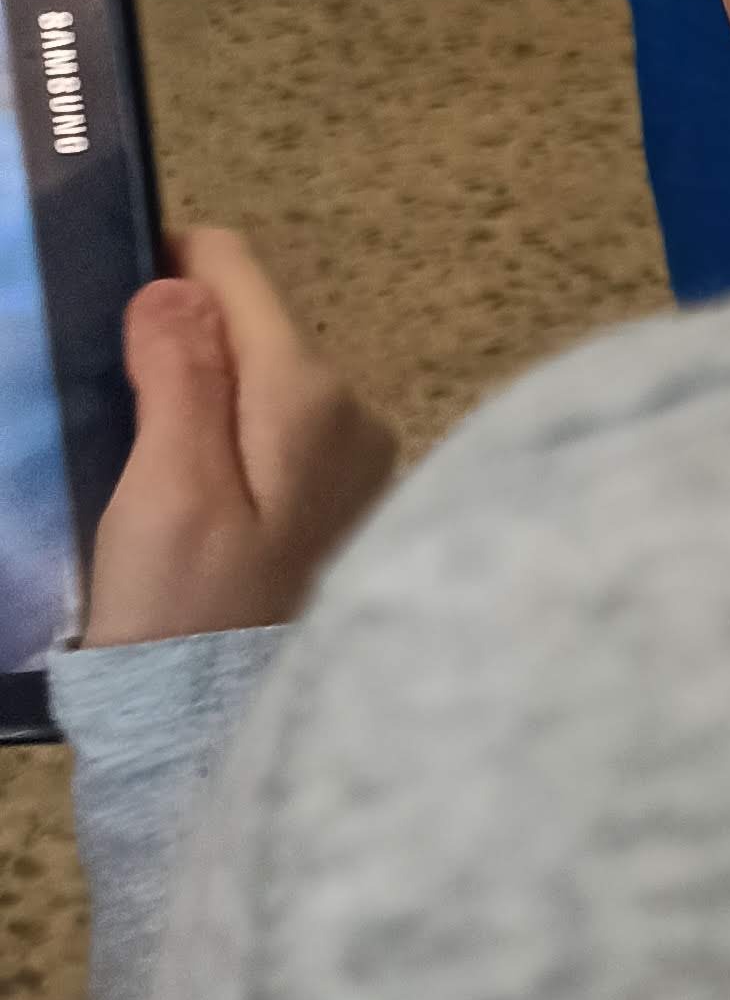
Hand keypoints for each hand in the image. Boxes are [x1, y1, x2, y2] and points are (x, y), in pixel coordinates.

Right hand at [83, 229, 394, 645]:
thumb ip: (180, 377)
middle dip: (178, 341)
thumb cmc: (187, 611)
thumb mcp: (169, 489)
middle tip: (109, 403)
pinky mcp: (337, 503)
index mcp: (312, 394)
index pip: (234, 270)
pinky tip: (184, 491)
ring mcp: (355, 461)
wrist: (222, 729)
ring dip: (197, 394)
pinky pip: (269, 431)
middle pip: (249, 326)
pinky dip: (221, 438)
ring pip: (257, 379)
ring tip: (141, 456)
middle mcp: (354, 413)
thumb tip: (181, 281)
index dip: (161, 270)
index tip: (104, 313)